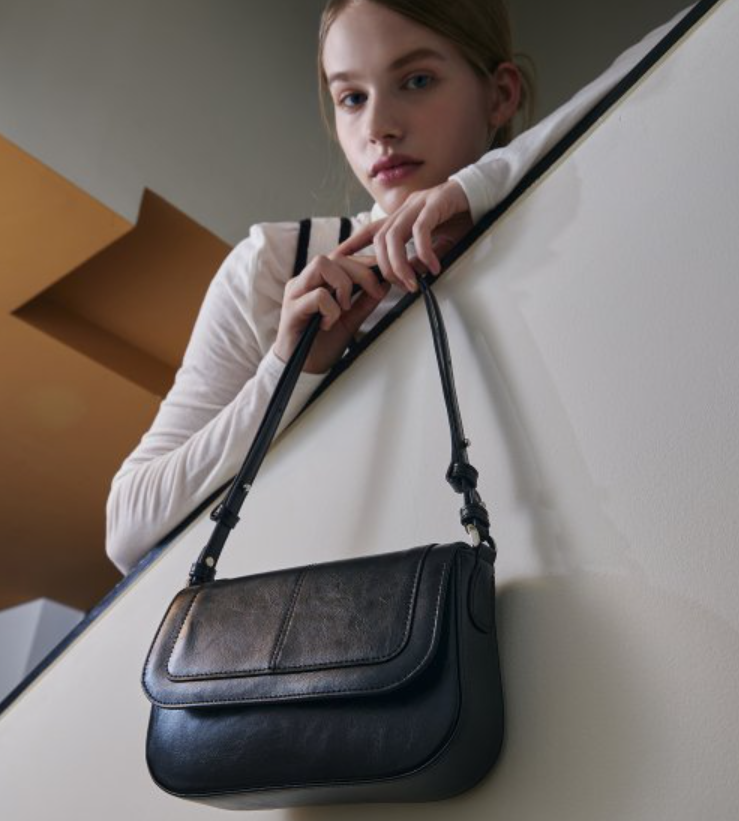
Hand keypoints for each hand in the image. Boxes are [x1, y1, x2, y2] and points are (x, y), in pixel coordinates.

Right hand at [274, 248, 389, 374]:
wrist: (304, 370)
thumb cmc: (323, 344)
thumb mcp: (350, 320)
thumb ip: (364, 301)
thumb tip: (384, 283)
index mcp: (317, 281)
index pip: (342, 257)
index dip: (366, 263)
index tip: (384, 280)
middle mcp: (304, 281)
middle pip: (334, 257)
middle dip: (361, 272)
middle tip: (375, 292)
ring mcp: (295, 293)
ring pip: (322, 264)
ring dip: (343, 285)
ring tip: (345, 308)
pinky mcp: (291, 309)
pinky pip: (318, 296)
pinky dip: (331, 310)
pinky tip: (328, 324)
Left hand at [336, 179, 473, 292]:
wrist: (482, 195)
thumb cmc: (459, 218)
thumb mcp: (437, 242)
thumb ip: (422, 256)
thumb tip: (412, 272)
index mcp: (402, 215)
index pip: (371, 229)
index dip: (352, 243)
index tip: (338, 257)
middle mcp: (406, 208)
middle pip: (381, 238)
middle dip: (385, 266)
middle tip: (399, 286)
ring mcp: (419, 204)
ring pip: (396, 235)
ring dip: (400, 263)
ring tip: (412, 282)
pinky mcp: (436, 203)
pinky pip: (421, 229)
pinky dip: (423, 251)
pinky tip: (432, 266)